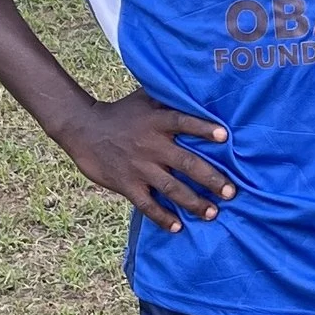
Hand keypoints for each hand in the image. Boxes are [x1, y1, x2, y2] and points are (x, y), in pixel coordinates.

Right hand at [55, 93, 235, 233]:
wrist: (83, 129)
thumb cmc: (121, 113)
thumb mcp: (144, 99)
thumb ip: (169, 98)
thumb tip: (198, 88)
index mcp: (157, 121)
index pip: (184, 122)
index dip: (204, 129)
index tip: (224, 137)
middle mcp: (151, 145)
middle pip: (186, 163)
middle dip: (211, 179)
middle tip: (231, 192)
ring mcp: (139, 167)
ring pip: (172, 188)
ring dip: (193, 202)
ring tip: (212, 213)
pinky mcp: (126, 184)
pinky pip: (147, 204)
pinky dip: (162, 217)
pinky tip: (178, 226)